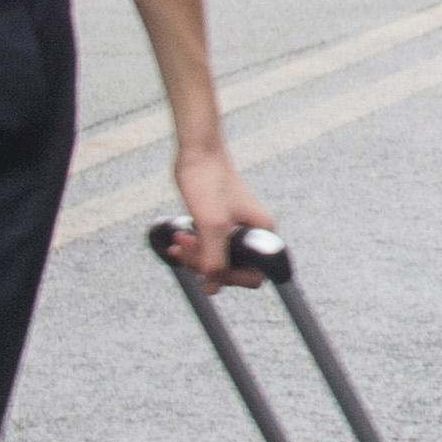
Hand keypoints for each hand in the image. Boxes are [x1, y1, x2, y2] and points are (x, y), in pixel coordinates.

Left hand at [164, 138, 272, 282]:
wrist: (197, 154)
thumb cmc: (209, 182)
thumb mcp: (212, 226)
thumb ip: (214, 259)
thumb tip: (212, 287)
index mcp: (261, 234)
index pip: (254, 274)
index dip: (231, 278)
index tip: (210, 271)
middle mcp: (252, 234)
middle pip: (232, 269)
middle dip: (206, 264)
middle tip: (187, 249)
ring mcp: (235, 230)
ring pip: (216, 259)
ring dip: (196, 255)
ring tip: (180, 241)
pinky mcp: (219, 225)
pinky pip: (208, 247)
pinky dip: (193, 247)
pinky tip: (180, 239)